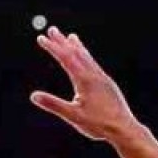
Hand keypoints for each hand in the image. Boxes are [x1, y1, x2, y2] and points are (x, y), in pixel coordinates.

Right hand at [30, 26, 139, 141]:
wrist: (125, 129)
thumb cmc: (99, 125)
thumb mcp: (73, 116)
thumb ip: (54, 104)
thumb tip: (33, 95)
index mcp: (85, 80)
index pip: (66, 58)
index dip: (53, 47)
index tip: (41, 38)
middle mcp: (95, 75)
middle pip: (77, 53)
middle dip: (63, 42)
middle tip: (52, 29)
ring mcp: (103, 79)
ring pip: (88, 58)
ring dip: (77, 47)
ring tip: (72, 37)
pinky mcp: (108, 85)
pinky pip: (95, 66)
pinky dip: (88, 58)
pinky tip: (87, 61)